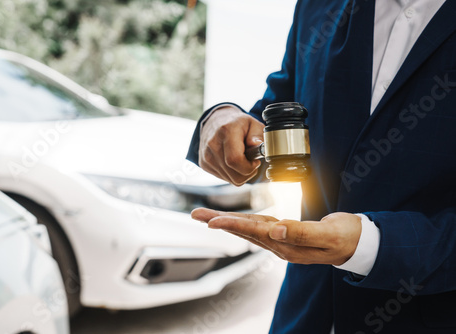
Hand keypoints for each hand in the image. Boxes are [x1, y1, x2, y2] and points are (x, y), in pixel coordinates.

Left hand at [191, 208, 361, 265]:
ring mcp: (281, 241)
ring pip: (248, 229)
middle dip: (219, 222)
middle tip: (196, 214)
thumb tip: (274, 230)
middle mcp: (280, 245)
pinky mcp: (285, 234)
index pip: (254, 233)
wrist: (357, 244)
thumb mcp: (327, 235)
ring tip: (207, 216)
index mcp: (288, 245)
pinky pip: (258, 228)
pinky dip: (243, 222)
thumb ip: (301, 233)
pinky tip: (235, 220)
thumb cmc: (345, 237)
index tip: (213, 221)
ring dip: (226, 222)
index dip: (233, 225)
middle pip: (243, 231)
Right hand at [199, 106, 264, 185]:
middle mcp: (213, 145)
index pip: (235, 160)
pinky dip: (233, 173)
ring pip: (231, 179)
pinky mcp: (204, 164)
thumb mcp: (252, 123)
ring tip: (242, 160)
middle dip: (248, 172)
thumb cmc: (237, 124)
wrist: (215, 122)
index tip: (255, 161)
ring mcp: (207, 156)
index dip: (249, 166)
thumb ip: (257, 134)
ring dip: (241, 173)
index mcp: (226, 132)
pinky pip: (224, 178)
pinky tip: (233, 162)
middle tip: (251, 161)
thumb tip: (257, 145)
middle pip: (235, 174)